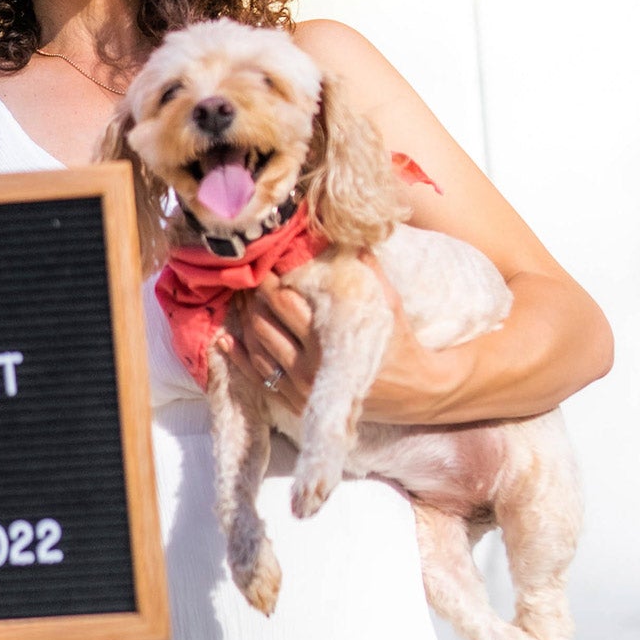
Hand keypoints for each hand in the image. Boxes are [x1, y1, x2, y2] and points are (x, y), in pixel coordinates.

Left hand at [223, 272, 466, 420]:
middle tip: (248, 277)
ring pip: (257, 349)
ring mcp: (301, 387)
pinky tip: (226, 339)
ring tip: (241, 299)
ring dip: (245, 322)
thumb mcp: (388, 304)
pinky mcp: (297, 402)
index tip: (264, 261)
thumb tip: (348, 237)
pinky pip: (258, 378)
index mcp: (329, 338)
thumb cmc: (399, 343)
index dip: (270, 279)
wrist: (413, 393)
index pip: (284, 302)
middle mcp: (310, 366)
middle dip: (253, 297)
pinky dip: (239, 357)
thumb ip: (367, 271)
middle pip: (265, 323)